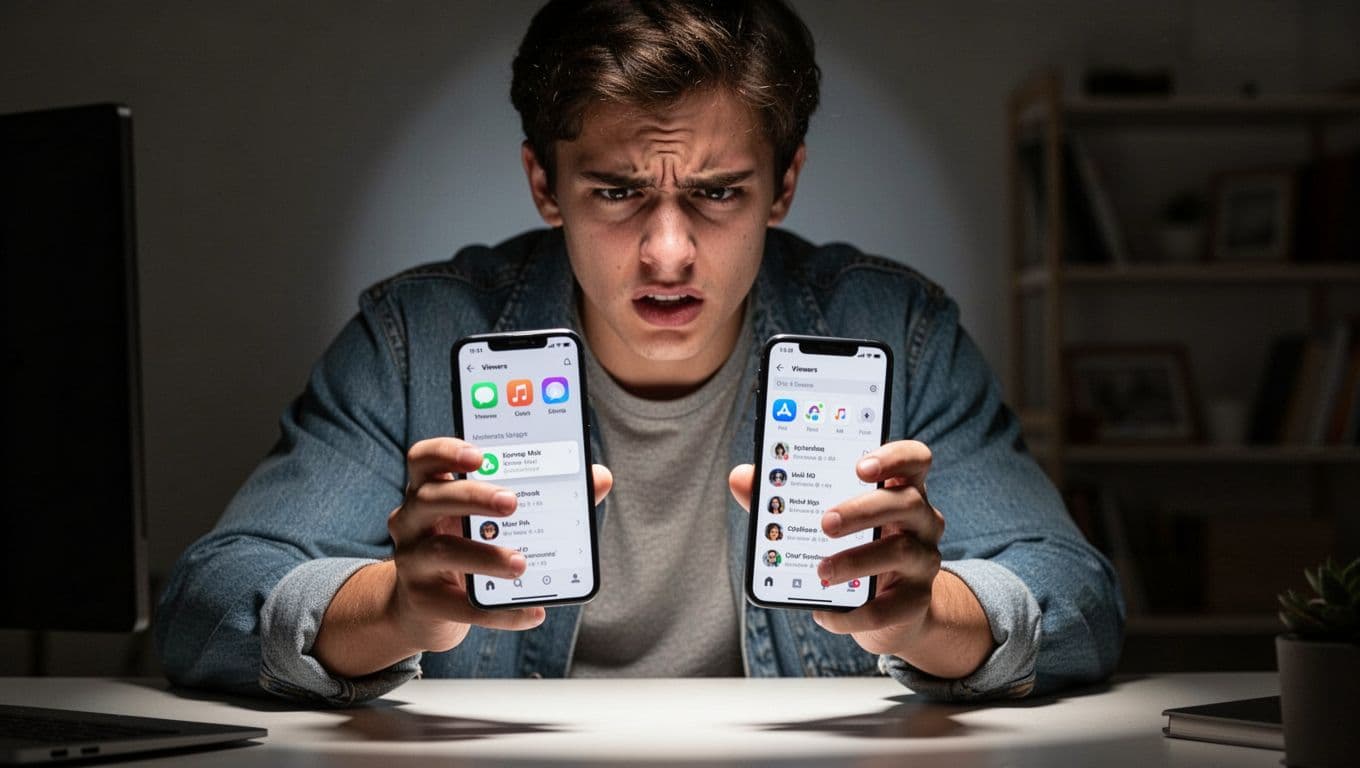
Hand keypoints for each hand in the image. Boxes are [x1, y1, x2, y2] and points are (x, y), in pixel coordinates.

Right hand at [388, 437, 613, 651]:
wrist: (426, 608)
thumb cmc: (469, 545)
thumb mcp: (493, 519)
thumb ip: (546, 493)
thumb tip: (599, 478)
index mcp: (431, 488)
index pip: (424, 458)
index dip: (447, 451)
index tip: (480, 454)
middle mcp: (412, 519)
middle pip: (431, 497)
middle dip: (473, 497)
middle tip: (512, 502)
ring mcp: (412, 561)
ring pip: (440, 551)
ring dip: (485, 555)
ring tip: (522, 562)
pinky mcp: (422, 601)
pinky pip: (461, 606)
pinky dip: (500, 612)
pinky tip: (533, 611)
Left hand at [730, 440, 969, 664]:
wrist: (891, 610)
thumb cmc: (854, 547)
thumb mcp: (824, 517)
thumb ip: (784, 496)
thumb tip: (740, 477)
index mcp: (900, 488)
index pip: (914, 458)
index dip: (892, 456)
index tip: (860, 465)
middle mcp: (921, 520)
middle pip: (906, 502)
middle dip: (863, 510)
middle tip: (825, 523)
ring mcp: (925, 560)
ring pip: (901, 551)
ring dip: (856, 560)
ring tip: (820, 571)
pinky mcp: (917, 602)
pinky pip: (889, 607)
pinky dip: (853, 613)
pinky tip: (824, 612)